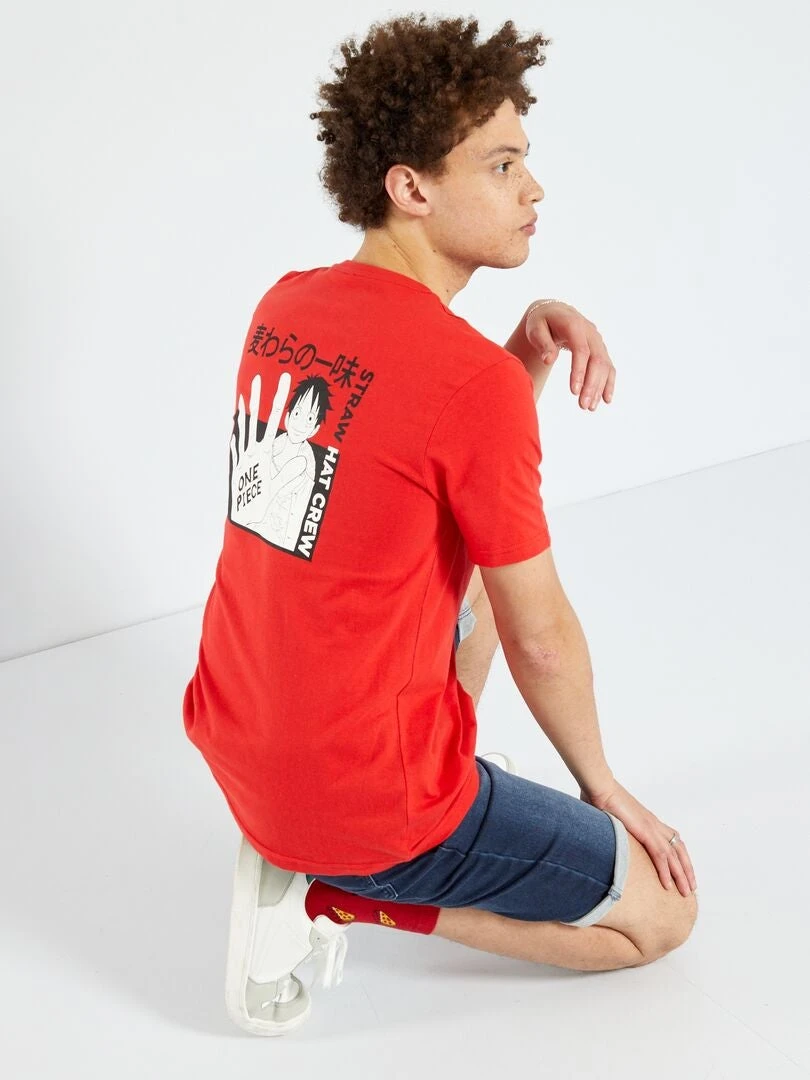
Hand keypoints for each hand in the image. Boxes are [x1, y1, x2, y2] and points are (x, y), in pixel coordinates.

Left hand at [228, 370, 291, 529]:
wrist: (245, 518)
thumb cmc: (263, 505)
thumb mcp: (280, 488)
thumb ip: (291, 474)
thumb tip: (304, 460)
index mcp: (264, 452)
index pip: (274, 420)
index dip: (280, 400)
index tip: (285, 382)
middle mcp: (251, 451)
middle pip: (256, 418)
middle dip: (260, 397)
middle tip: (260, 377)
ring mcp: (243, 458)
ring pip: (243, 429)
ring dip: (243, 411)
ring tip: (243, 395)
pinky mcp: (238, 467)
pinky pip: (235, 448)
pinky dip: (235, 438)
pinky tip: (234, 431)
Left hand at [523, 301, 616, 411]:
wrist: (555, 313)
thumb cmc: (542, 322)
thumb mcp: (536, 328)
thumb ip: (542, 343)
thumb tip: (548, 360)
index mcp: (574, 325)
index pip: (581, 350)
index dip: (579, 371)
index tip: (574, 391)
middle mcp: (590, 333)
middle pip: (596, 360)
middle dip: (592, 384)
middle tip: (584, 406)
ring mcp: (598, 341)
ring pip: (604, 365)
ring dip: (599, 387)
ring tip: (590, 407)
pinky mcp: (600, 350)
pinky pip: (608, 367)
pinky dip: (609, 383)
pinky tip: (606, 399)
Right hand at [579, 780, 696, 896]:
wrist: (599, 786)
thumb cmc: (599, 797)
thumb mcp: (611, 818)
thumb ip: (613, 829)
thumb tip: (603, 839)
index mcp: (647, 820)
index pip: (672, 840)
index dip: (679, 856)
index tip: (683, 870)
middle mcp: (653, 823)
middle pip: (679, 848)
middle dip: (686, 869)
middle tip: (691, 886)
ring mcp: (651, 826)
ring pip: (673, 855)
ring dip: (681, 874)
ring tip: (686, 891)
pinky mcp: (645, 830)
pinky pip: (660, 855)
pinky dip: (666, 871)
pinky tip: (668, 885)